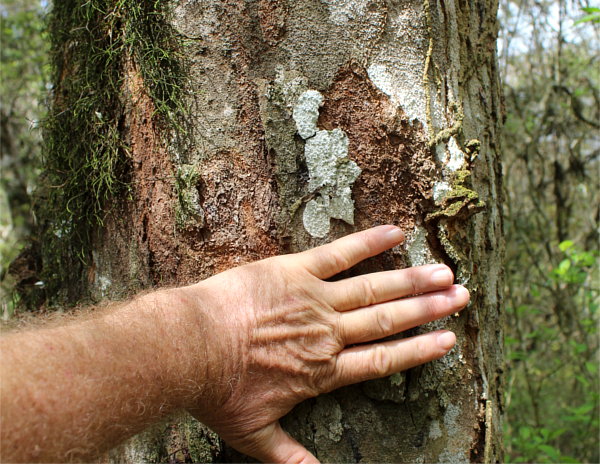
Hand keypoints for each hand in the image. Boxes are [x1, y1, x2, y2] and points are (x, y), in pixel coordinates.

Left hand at [182, 226, 469, 462]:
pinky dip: (368, 242)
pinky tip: (395, 231)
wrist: (190, 348)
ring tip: (444, 272)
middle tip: (461, 296)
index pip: (384, 360)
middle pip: (388, 321)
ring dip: (411, 280)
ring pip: (373, 288)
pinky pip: (338, 254)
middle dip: (428, 310)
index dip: (419, 349)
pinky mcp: (295, 270)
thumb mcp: (254, 434)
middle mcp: (328, 333)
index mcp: (324, 371)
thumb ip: (289, 457)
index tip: (448, 339)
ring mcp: (314, 299)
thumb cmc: (218, 391)